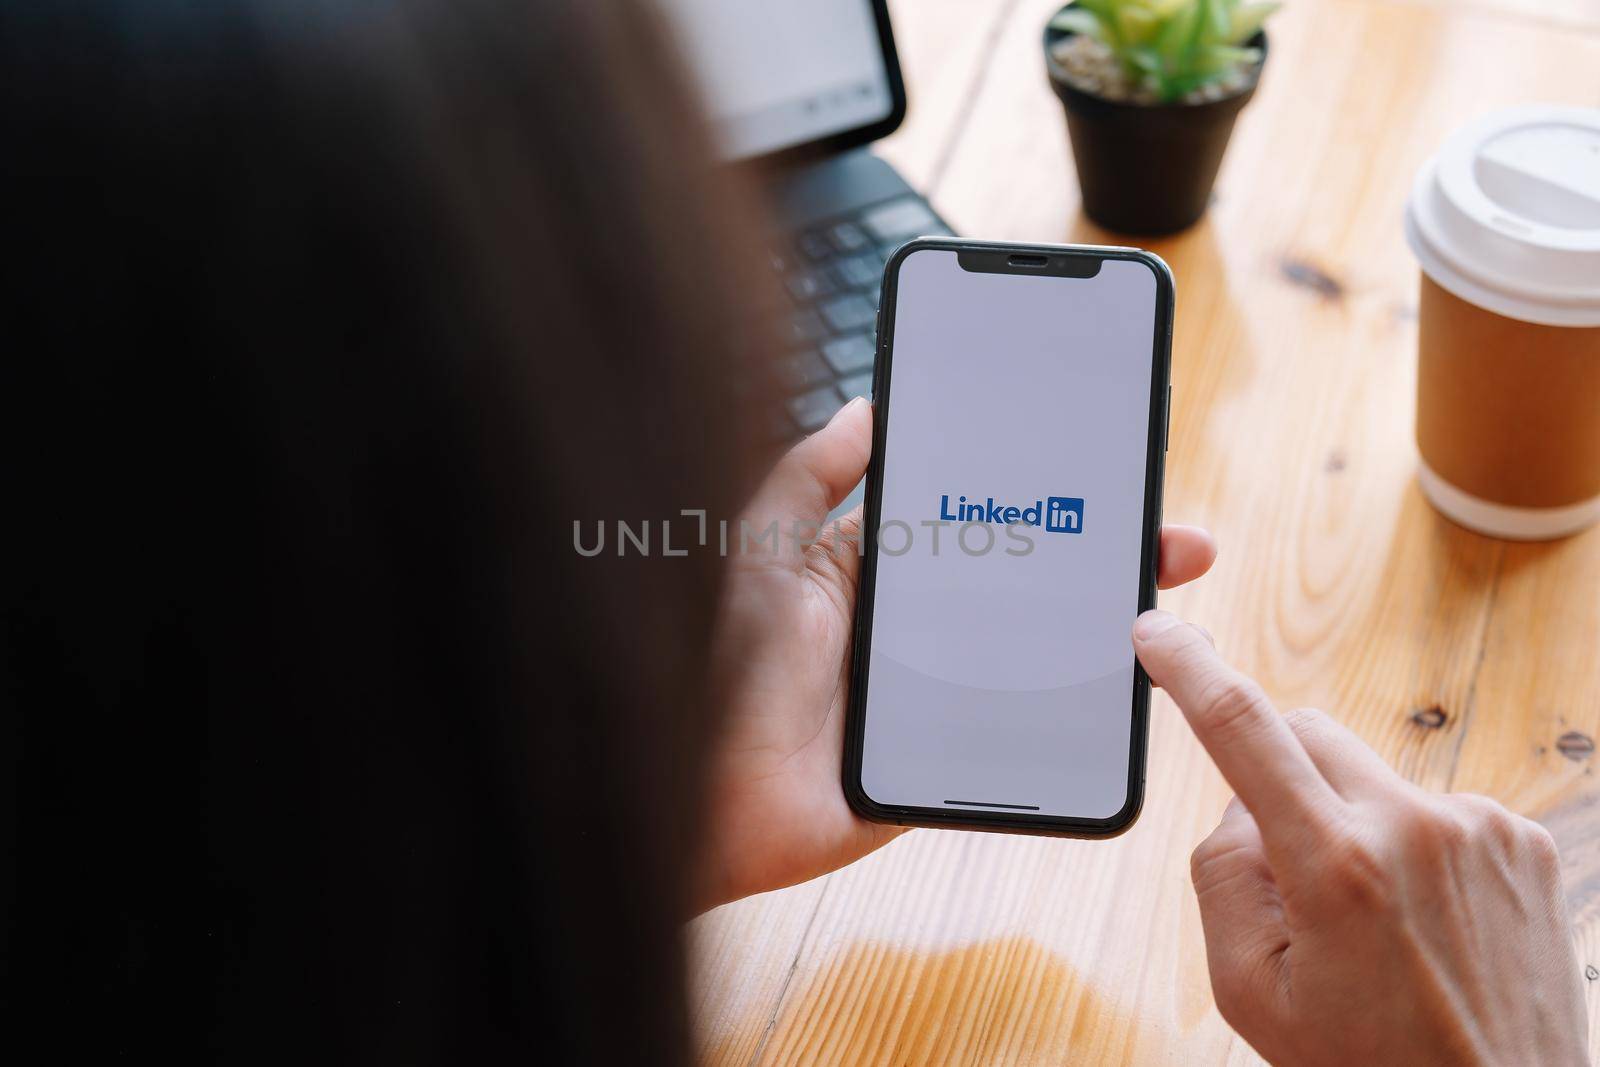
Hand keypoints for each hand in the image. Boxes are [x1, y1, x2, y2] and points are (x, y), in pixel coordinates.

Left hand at [695, 398, 1217, 909]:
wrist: (700, 796)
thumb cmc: (714, 665)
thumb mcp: (761, 553)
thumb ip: (808, 479)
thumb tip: (868, 405)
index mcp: (877, 572)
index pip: (977, 519)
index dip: (1040, 493)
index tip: (1105, 464)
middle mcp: (916, 628)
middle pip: (1028, 584)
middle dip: (1104, 557)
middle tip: (1175, 538)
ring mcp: (938, 695)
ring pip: (1039, 656)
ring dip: (1107, 631)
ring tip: (1170, 601)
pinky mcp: (948, 760)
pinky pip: (1021, 734)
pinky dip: (1079, 714)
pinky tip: (1132, 685)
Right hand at [1133, 611, 1588, 1066]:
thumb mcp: (1250, 992)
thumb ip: (1221, 878)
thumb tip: (1244, 807)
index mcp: (1336, 866)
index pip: (1242, 729)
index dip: (1190, 670)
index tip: (1160, 631)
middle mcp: (1416, 827)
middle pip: (1307, 734)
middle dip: (1276, 775)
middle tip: (1285, 869)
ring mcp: (1480, 829)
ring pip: (1369, 777)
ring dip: (1349, 821)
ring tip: (1376, 923)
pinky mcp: (1523, 841)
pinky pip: (1432, 809)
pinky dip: (1410, 846)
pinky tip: (1425, 921)